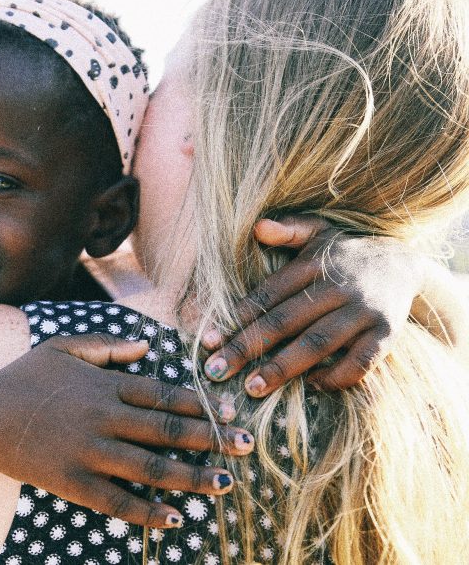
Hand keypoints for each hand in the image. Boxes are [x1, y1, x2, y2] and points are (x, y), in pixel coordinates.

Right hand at [0, 334, 253, 528]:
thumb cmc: (22, 377)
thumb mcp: (63, 348)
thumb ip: (107, 346)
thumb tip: (147, 346)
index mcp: (104, 385)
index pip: (163, 395)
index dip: (200, 406)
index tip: (230, 414)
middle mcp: (103, 418)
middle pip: (167, 431)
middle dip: (210, 440)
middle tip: (245, 448)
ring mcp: (89, 452)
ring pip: (151, 468)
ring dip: (191, 477)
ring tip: (224, 485)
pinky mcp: (73, 482)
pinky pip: (118, 501)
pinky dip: (149, 511)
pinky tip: (176, 518)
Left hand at [201, 215, 418, 394]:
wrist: (406, 264)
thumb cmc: (345, 253)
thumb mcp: (318, 231)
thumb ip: (288, 230)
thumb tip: (257, 228)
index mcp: (314, 263)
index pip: (268, 294)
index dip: (237, 318)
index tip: (209, 341)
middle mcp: (338, 287)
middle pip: (286, 321)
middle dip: (248, 348)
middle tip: (216, 371)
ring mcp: (364, 312)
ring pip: (318, 343)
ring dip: (283, 367)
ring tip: (253, 387)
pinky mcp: (387, 334)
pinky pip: (360, 362)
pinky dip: (336, 376)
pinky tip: (311, 384)